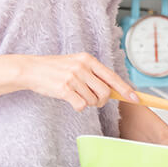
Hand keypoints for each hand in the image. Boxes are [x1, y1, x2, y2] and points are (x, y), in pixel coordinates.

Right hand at [19, 53, 137, 110]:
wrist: (32, 69)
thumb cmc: (55, 69)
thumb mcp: (76, 64)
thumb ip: (93, 74)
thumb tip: (113, 90)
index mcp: (88, 59)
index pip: (112, 77)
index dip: (125, 89)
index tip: (136, 98)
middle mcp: (82, 67)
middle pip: (105, 92)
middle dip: (101, 100)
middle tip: (91, 99)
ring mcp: (73, 78)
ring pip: (93, 101)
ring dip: (87, 102)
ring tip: (75, 94)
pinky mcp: (64, 89)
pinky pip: (81, 106)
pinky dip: (77, 106)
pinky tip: (68, 99)